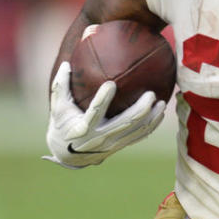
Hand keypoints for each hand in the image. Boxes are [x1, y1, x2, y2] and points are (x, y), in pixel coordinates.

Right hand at [43, 62, 165, 168]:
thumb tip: (66, 63)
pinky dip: (151, 126)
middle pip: (124, 123)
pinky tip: (161, 114)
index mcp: (83, 127)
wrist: (68, 154)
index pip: (94, 113)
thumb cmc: (62, 124)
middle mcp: (100, 137)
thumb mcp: (57, 107)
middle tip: (150, 94)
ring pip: (136, 131)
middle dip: (140, 109)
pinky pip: (139, 137)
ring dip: (151, 118)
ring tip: (161, 103)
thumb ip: (60, 85)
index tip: (111, 84)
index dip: (103, 100)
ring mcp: (112, 143)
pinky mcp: (120, 146)